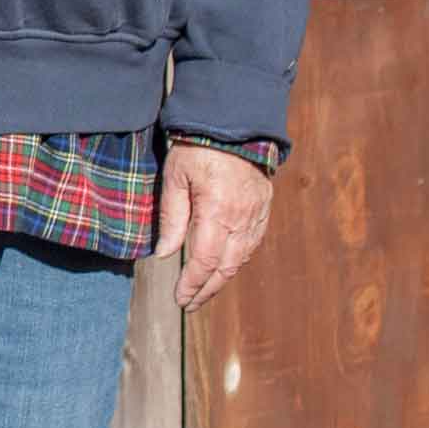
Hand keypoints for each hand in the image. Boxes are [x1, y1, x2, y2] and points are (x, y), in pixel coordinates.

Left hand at [155, 142, 273, 309]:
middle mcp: (242, 220)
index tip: (180, 298)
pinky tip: (224, 267)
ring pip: (241, 259)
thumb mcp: (175, 177)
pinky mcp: (264, 210)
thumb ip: (172, 217)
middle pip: (226, 268)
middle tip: (190, 304)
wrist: (235, 124)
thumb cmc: (197, 147)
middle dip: (207, 290)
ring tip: (204, 291)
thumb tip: (164, 254)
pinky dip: (237, 261)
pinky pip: (251, 244)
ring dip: (222, 279)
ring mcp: (257, 216)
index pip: (205, 261)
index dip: (193, 284)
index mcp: (218, 212)